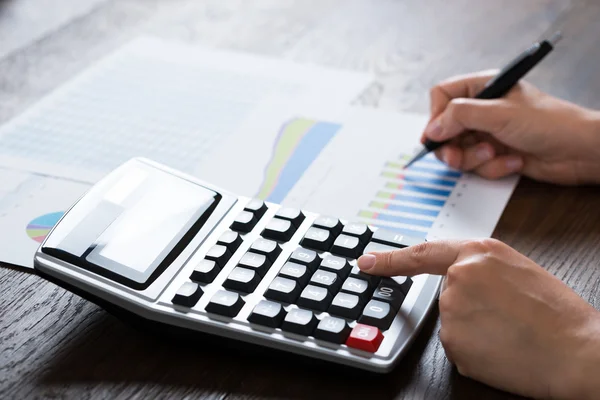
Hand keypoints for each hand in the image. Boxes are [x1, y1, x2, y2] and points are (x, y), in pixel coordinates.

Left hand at [357, 239, 599, 399]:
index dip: (390, 259)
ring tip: (510, 331)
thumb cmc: (556, 312)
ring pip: (452, 323)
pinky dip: (475, 350)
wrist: (578, 350)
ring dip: (473, 330)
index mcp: (477, 252)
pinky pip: (457, 346)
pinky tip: (501, 349)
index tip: (366, 262)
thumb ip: (479, 267)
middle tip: (506, 316)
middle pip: (446, 295)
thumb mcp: (517, 270)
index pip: (422, 254)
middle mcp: (458, 277)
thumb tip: (457, 280)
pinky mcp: (452, 342)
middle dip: (470, 307)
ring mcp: (452, 310)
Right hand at [422, 70, 599, 184]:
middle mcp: (483, 110)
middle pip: (446, 129)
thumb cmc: (550, 122)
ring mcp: (488, 133)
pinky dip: (493, 167)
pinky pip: (477, 166)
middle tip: (457, 157)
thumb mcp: (500, 114)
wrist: (580, 151)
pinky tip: (514, 161)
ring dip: (476, 159)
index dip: (436, 117)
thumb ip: (460, 117)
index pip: (442, 95)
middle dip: (454, 147)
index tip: (437, 136)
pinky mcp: (496, 154)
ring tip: (496, 155)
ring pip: (459, 151)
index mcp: (483, 88)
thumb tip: (432, 129)